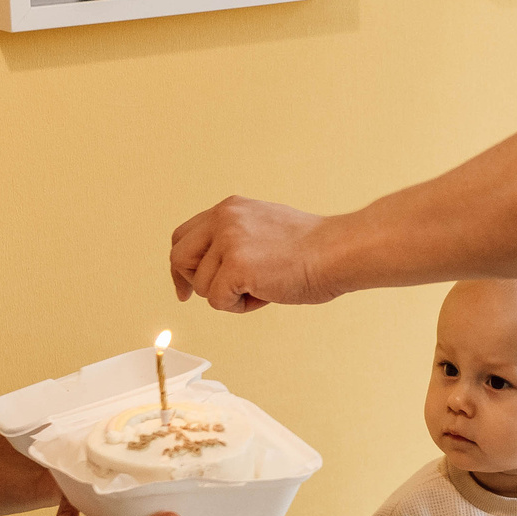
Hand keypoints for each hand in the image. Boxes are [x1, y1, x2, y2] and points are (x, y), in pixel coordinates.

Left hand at [169, 196, 332, 311]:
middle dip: (192, 282)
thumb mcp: (263, 228)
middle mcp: (223, 219)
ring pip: (202, 286)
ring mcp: (228, 241)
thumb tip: (214, 266)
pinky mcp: (236, 266)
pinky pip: (217, 301)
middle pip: (179, 257)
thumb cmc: (312, 249)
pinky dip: (239, 307)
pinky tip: (265, 294)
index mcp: (229, 208)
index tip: (187, 286)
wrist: (337, 251)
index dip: (183, 265)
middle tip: (217, 296)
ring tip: (263, 287)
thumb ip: (235, 238)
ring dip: (229, 297)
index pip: (184, 236)